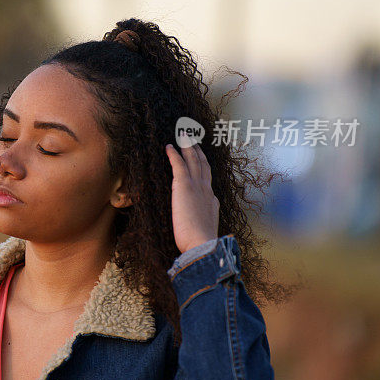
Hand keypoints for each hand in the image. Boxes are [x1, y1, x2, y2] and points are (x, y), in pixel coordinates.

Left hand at [165, 135, 218, 253]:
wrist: (202, 243)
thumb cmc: (200, 242)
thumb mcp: (204, 229)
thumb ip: (203, 222)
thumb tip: (202, 224)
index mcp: (211, 200)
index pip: (207, 180)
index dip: (203, 168)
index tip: (200, 160)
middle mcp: (206, 190)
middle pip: (203, 164)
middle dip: (198, 151)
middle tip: (194, 140)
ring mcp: (197, 186)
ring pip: (193, 160)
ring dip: (188, 146)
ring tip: (183, 136)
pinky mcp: (184, 185)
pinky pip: (179, 164)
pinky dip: (174, 154)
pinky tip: (168, 146)